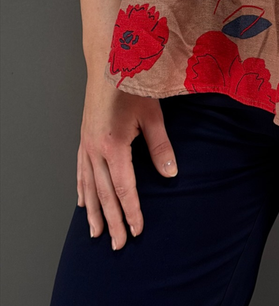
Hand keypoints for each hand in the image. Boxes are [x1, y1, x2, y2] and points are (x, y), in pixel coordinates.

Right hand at [77, 74, 177, 249]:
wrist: (108, 61)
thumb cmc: (132, 84)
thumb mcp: (152, 114)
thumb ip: (160, 147)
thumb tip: (171, 175)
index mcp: (113, 146)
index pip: (123, 188)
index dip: (131, 211)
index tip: (137, 231)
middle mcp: (95, 149)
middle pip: (103, 194)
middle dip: (112, 221)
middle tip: (117, 245)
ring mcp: (86, 144)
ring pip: (88, 186)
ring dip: (93, 212)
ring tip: (96, 233)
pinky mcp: (84, 138)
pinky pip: (80, 171)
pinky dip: (82, 190)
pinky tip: (82, 202)